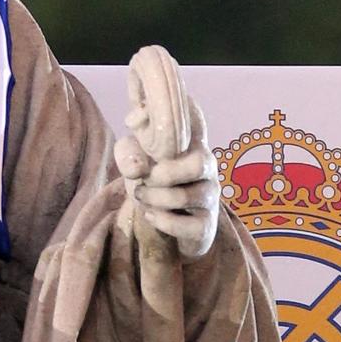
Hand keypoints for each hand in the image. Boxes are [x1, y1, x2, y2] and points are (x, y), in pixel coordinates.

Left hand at [115, 130, 219, 259]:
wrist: (157, 218)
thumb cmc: (148, 179)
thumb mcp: (133, 161)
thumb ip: (130, 153)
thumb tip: (139, 167)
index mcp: (191, 144)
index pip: (200, 123)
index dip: (191, 118)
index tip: (173, 116)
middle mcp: (208, 167)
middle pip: (199, 164)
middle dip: (163, 174)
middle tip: (143, 180)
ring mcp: (210, 196)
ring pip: (186, 197)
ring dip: (155, 199)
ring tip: (141, 197)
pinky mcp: (207, 224)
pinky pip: (189, 226)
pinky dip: (163, 221)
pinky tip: (150, 215)